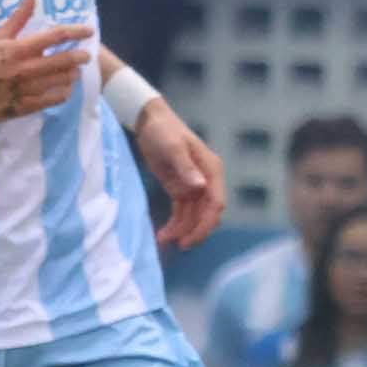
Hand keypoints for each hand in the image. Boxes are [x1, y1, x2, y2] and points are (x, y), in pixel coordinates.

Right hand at [0, 0, 94, 121]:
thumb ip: (18, 17)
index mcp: (19, 49)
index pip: (54, 37)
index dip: (75, 32)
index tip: (89, 31)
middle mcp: (26, 69)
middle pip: (64, 60)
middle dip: (80, 56)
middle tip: (87, 55)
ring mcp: (28, 89)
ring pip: (62, 80)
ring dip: (73, 73)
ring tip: (75, 70)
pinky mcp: (27, 106)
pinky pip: (55, 99)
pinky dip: (65, 92)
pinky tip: (65, 87)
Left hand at [131, 98, 224, 251]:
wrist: (150, 121)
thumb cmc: (163, 130)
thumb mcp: (172, 148)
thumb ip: (186, 168)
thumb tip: (200, 187)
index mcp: (211, 170)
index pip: (216, 203)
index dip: (206, 223)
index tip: (190, 237)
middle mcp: (207, 180)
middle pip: (208, 214)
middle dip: (196, 231)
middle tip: (180, 245)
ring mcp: (195, 186)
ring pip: (195, 216)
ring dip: (183, 230)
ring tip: (164, 240)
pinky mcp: (181, 189)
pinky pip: (182, 212)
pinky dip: (175, 224)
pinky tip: (164, 234)